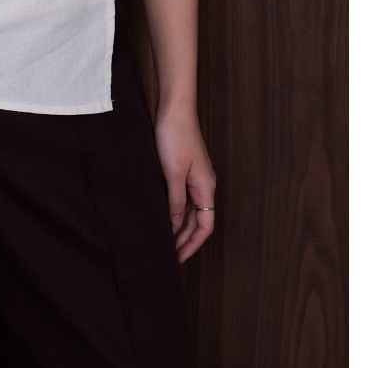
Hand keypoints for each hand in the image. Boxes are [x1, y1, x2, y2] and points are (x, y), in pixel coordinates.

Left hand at [154, 107, 216, 262]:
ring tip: (164, 240)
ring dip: (179, 226)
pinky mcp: (184, 169)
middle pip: (198, 220)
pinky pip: (183, 197)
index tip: (177, 258)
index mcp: (206, 187)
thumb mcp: (173, 172)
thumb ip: (175, 200)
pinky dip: (175, 210)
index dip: (192, 244)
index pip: (205, 226)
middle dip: (185, 239)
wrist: (174, 109)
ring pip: (190, 210)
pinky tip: (162, 215)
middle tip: (167, 255)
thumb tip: (175, 225)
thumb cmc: (175, 137)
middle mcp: (203, 185)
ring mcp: (194, 177)